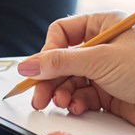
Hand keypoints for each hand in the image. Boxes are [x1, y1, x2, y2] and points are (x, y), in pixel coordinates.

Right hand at [17, 11, 134, 129]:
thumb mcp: (100, 60)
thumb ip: (59, 62)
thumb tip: (26, 65)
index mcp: (102, 26)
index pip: (61, 33)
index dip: (47, 51)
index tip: (38, 68)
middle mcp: (101, 47)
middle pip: (60, 60)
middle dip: (49, 79)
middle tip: (39, 96)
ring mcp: (104, 71)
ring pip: (68, 81)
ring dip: (61, 94)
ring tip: (63, 104)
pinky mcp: (108, 94)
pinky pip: (81, 96)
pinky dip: (76, 104)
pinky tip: (78, 108)